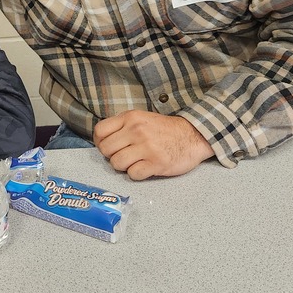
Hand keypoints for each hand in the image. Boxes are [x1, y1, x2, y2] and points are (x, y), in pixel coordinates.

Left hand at [93, 112, 213, 180]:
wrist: (193, 136)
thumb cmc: (164, 129)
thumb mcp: (141, 118)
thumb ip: (122, 126)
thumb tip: (101, 141)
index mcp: (130, 117)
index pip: (99, 131)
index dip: (100, 142)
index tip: (109, 146)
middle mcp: (136, 130)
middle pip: (105, 150)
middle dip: (112, 155)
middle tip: (124, 155)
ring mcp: (146, 147)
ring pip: (116, 163)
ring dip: (123, 166)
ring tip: (134, 162)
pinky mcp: (156, 163)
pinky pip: (133, 174)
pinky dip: (136, 174)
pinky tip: (145, 168)